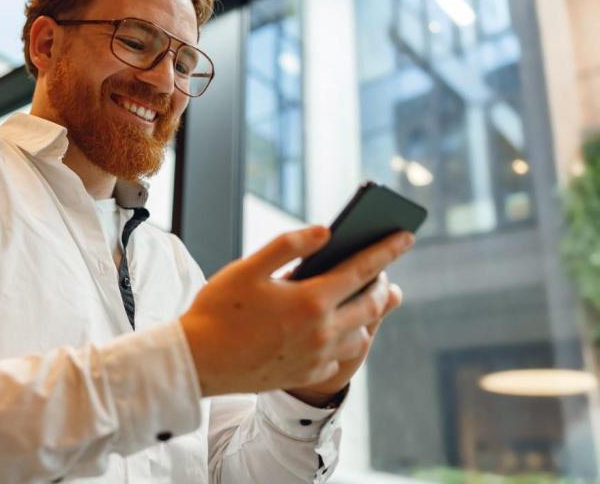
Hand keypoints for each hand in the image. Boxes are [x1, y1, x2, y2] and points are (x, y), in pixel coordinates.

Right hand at [179, 226, 413, 397]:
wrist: (199, 362)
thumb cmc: (217, 310)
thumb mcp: (248, 268)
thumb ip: (288, 245)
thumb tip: (325, 231)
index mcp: (310, 300)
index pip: (362, 270)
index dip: (387, 250)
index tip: (406, 236)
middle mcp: (322, 331)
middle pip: (371, 305)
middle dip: (383, 285)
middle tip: (385, 272)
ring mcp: (317, 357)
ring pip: (361, 334)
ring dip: (366, 315)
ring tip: (360, 301)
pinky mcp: (306, 374)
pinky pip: (339, 356)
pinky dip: (343, 339)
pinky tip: (331, 330)